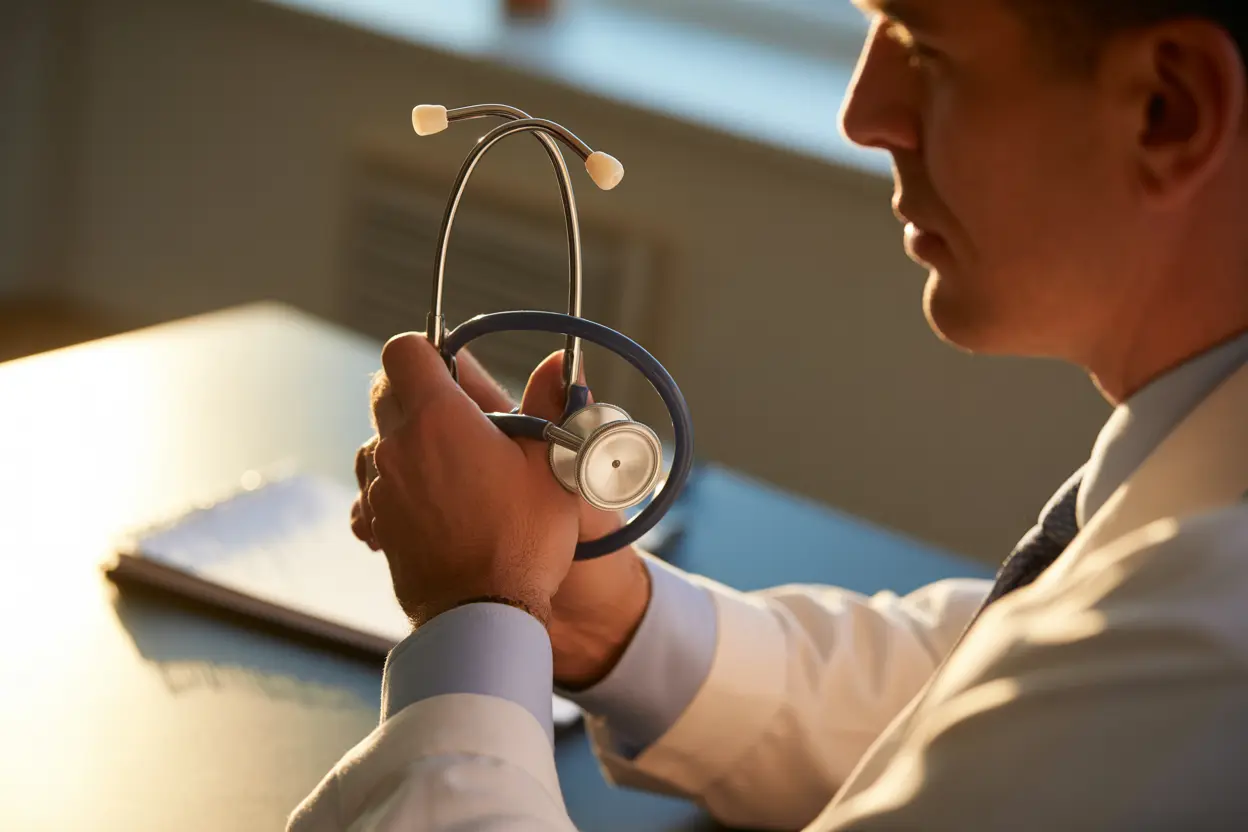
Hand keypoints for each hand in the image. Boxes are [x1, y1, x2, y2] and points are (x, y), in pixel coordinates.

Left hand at [354, 343, 652, 685]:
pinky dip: (393, 485)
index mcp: (437, 417)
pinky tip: (426, 501)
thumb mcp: (552, 465)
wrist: (483, 614)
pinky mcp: (376, 521)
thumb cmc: (522, 539)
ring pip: (376, 439)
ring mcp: (379, 486)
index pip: (404, 350)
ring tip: (450, 465)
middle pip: (386, 390)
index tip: (451, 367)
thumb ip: (550, 404)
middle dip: (417, 392)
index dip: (426, 350)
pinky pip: (372, 487)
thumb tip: (562, 361)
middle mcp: (396, 445)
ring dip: (404, 440)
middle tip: (459, 416)